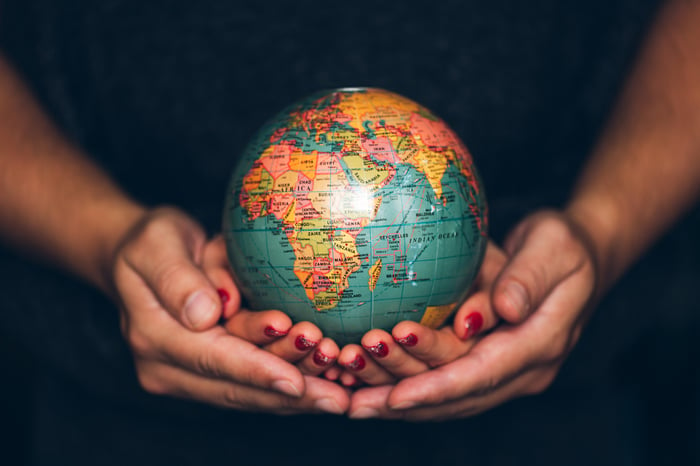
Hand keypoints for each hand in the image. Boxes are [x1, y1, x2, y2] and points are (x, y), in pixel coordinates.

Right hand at [112, 207, 347, 413]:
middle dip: (288, 393)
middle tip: (337, 396)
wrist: (139, 259)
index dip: (256, 370)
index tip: (296, 381)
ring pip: (248, 394)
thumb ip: (177, 278)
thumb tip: (207, 315)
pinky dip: (286, 388)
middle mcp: (166, 367)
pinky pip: (250, 385)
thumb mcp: (158, 243)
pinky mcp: (206, 375)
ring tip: (338, 391)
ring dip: (294, 396)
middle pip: (236, 387)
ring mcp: (185, 376)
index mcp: (154, 336)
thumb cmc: (152, 243)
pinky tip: (323, 388)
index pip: (213, 358)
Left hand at [348, 210, 596, 419]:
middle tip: (355, 400)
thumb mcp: (553, 248)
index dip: (438, 387)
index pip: (483, 372)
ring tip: (353, 399)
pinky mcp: (488, 362)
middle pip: (458, 394)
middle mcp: (523, 368)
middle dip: (406, 400)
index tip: (396, 396)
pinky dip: (410, 387)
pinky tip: (372, 387)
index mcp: (541, 342)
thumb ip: (528, 277)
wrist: (576, 258)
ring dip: (400, 400)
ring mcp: (507, 371)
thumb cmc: (564, 245)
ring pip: (449, 397)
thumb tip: (505, 309)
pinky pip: (446, 381)